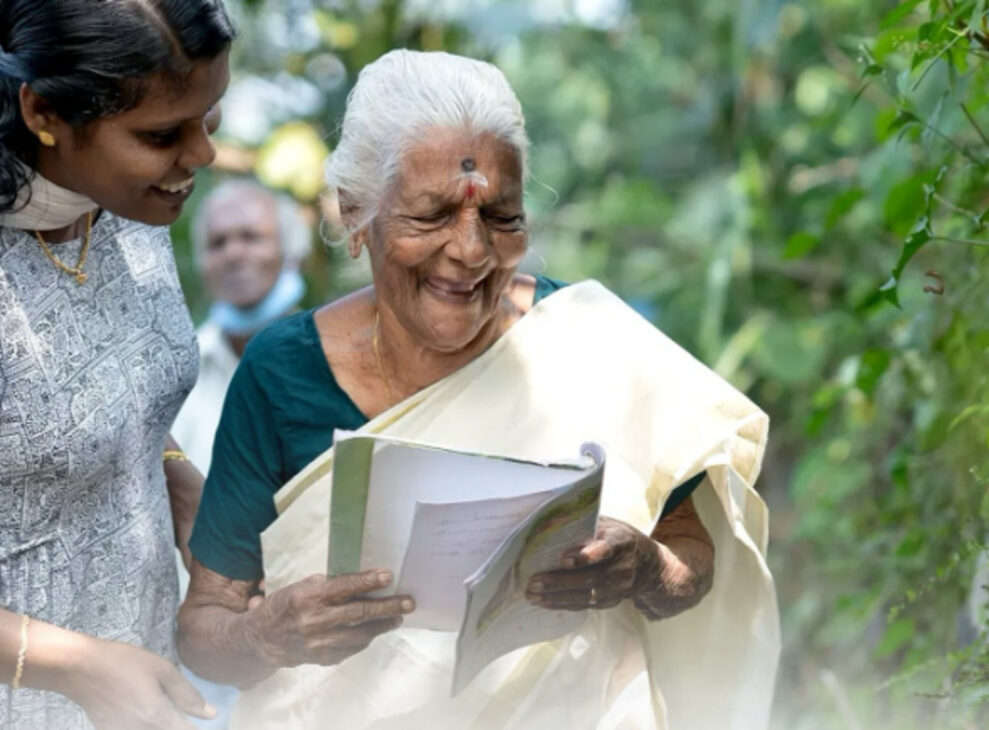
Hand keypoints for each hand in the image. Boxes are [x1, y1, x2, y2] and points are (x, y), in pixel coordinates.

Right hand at [62, 637, 215, 729]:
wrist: (78, 669)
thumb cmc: (123, 663)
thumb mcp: (161, 670)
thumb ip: (187, 695)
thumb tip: (211, 715)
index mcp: (156, 716)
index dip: (198, 729)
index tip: (204, 722)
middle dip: (179, 725)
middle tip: (176, 709)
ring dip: (162, 724)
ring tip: (160, 706)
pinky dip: (147, 726)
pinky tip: (144, 710)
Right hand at [244, 569, 413, 668]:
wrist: (263, 639)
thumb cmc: (286, 605)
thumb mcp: (302, 586)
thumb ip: (329, 585)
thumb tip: (362, 580)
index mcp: (308, 597)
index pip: (343, 587)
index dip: (367, 581)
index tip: (388, 576)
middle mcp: (315, 621)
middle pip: (358, 613)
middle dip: (387, 607)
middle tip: (408, 603)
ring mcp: (320, 642)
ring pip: (360, 634)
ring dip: (382, 625)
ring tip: (398, 617)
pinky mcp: (323, 658)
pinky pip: (352, 648)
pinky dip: (366, 638)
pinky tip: (376, 629)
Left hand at [525, 516, 658, 610]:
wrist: (648, 565)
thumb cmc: (618, 537)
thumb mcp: (608, 523)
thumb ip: (584, 523)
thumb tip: (548, 519)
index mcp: (622, 541)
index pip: (608, 548)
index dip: (588, 555)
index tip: (564, 558)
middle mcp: (623, 566)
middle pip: (592, 577)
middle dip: (560, 581)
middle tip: (534, 581)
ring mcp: (619, 588)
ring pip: (587, 595)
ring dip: (557, 596)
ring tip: (532, 594)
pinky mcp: (611, 602)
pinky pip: (585, 606)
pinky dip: (563, 604)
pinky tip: (543, 602)